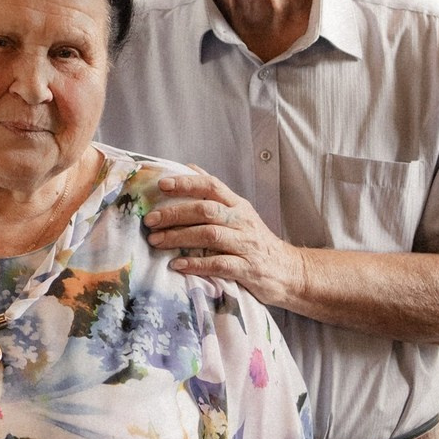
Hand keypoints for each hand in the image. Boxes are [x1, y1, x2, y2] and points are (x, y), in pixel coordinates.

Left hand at [142, 167, 302, 309]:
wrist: (289, 271)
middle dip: (175, 214)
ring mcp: (246, 244)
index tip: (162, 185)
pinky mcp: (247, 268)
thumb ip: (215, 193)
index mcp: (238, 205)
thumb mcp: (239, 212)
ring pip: (210, 235)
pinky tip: (178, 264)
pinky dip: (196, 264)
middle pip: (206, 210)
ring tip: (156, 241)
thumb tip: (189, 167)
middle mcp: (242, 220)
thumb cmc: (256, 240)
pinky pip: (219, 264)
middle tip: (150, 221)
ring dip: (179, 237)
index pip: (211, 186)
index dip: (186, 183)